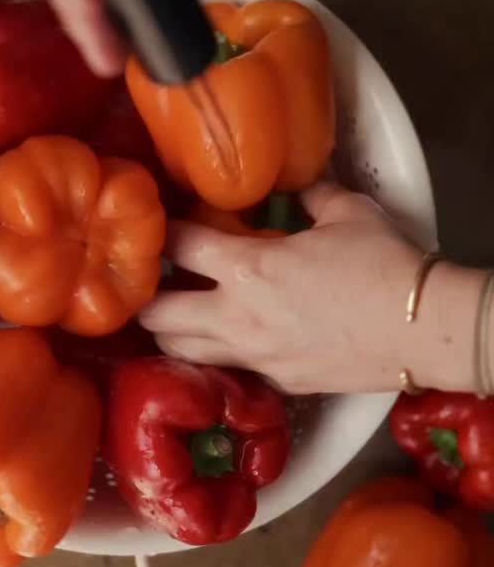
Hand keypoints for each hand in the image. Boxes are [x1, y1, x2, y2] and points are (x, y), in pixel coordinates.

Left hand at [140, 182, 482, 394]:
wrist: (421, 329)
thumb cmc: (383, 264)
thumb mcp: (347, 212)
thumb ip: (310, 195)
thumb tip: (297, 184)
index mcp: (247, 267)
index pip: (180, 247)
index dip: (163, 234)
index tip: (161, 228)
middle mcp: (237, 317)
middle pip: (159, 316)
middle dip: (145, 299)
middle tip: (150, 284)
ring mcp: (255, 356)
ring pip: (183, 353)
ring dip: (171, 334)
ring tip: (176, 317)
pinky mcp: (277, 382)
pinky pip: (230, 370)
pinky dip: (217, 356)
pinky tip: (228, 342)